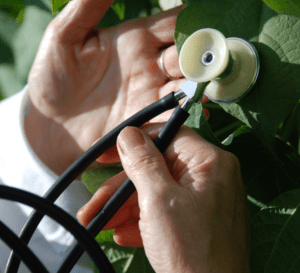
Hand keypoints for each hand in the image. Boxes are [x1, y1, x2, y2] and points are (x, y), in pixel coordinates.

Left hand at [25, 0, 208, 174]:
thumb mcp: (64, 36)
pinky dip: (190, 110)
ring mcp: (150, 94)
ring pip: (186, 84)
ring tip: (217, 79)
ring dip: (202, 81)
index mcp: (134, 40)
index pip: (173, 24)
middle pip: (186, 54)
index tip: (213, 21)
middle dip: (205, 53)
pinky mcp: (147, 119)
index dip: (193, 22)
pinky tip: (204, 108)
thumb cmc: (52, 78)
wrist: (50, 124)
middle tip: (222, 53)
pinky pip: (175, 113)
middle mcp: (148, 66)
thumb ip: (89, 4)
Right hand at [77, 125, 250, 272]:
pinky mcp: (199, 220)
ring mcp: (205, 200)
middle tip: (94, 202)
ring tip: (99, 223)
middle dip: (122, 188)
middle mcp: (212, 177)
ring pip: (158, 192)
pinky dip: (144, 220)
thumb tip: (129, 134)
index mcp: (210, 162)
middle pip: (158, 169)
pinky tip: (123, 234)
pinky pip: (166, 210)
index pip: (168, 135)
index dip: (135, 142)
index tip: (108, 152)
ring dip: (126, 208)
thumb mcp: (157, 200)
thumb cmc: (190, 252)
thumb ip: (142, 162)